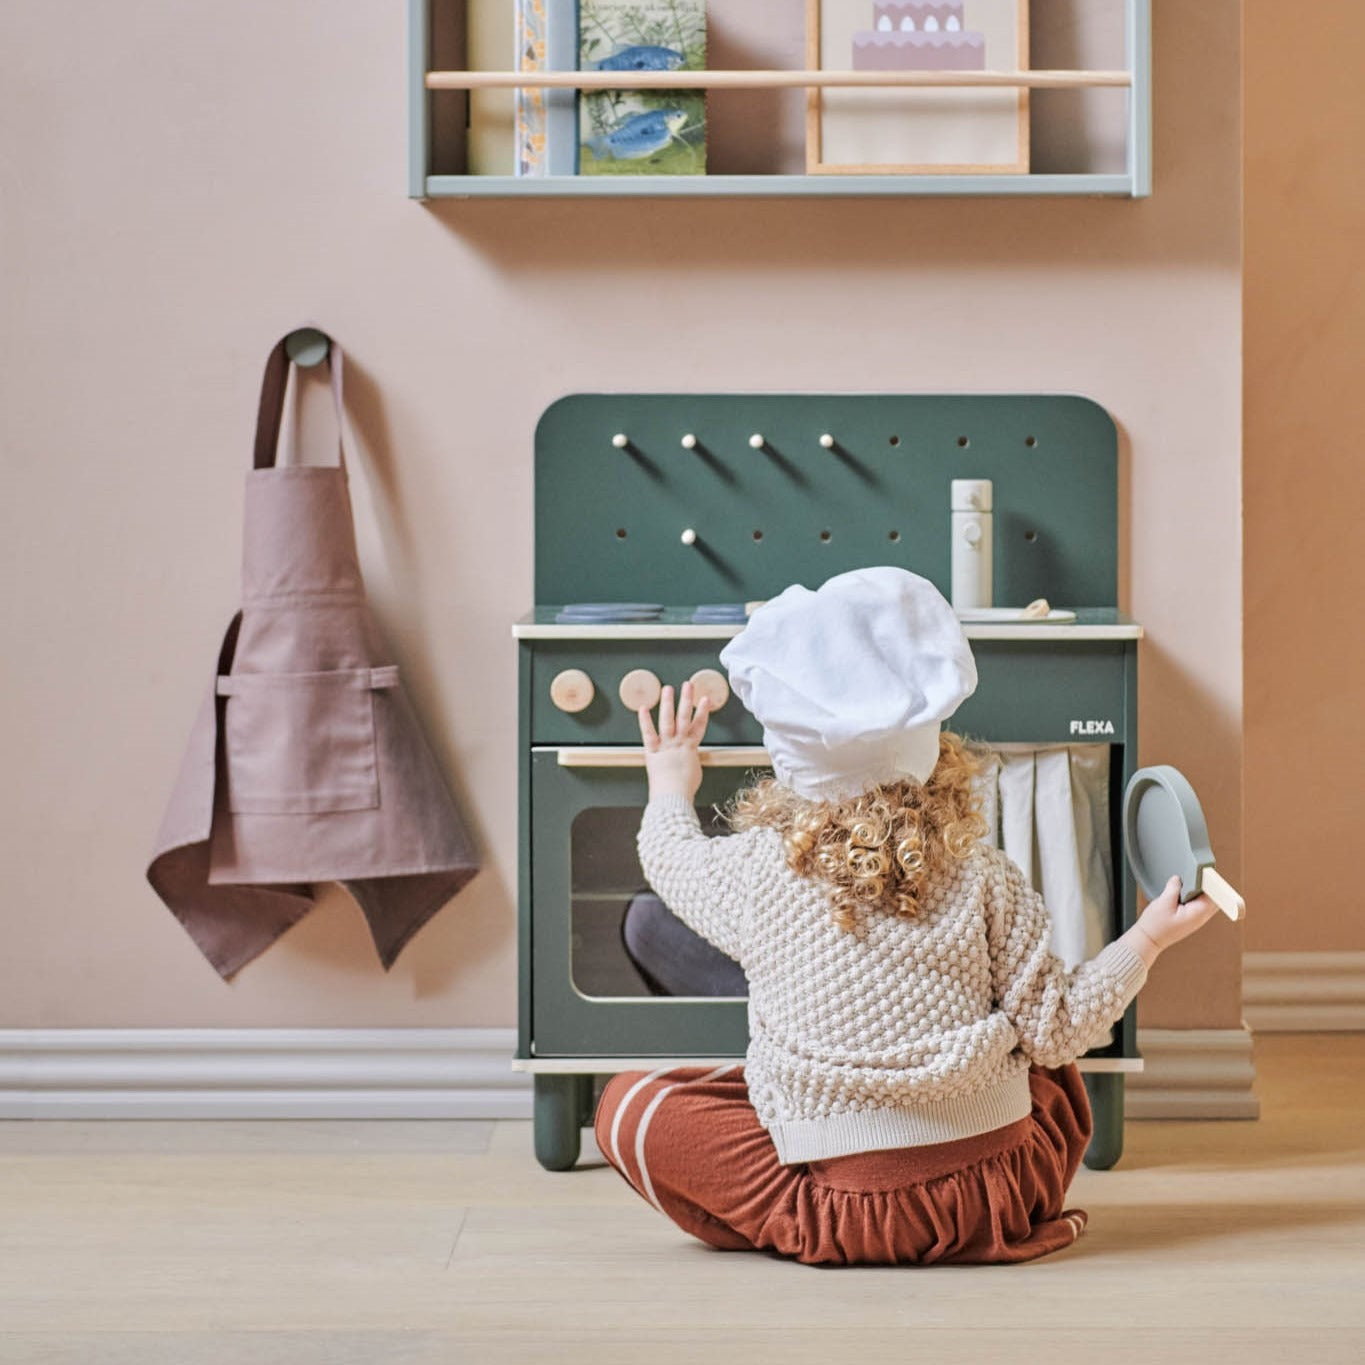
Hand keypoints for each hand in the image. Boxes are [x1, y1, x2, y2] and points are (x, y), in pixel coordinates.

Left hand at [638, 680, 710, 802]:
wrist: (673, 796)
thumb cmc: (684, 789)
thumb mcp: (694, 773)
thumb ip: (690, 761)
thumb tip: (689, 761)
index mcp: (691, 748)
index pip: (699, 726)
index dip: (703, 712)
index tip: (706, 699)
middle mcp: (678, 743)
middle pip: (684, 718)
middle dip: (687, 700)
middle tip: (688, 685)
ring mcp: (665, 746)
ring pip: (668, 721)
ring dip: (668, 704)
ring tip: (668, 689)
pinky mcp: (652, 752)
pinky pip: (648, 734)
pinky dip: (645, 721)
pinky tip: (643, 708)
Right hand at [1131, 875, 1220, 960]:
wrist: (1148, 940)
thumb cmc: (1155, 925)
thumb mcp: (1163, 902)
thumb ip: (1173, 888)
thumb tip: (1178, 878)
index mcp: (1197, 914)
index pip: (1214, 896)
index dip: (1212, 884)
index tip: (1207, 873)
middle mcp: (1200, 918)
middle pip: (1214, 899)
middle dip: (1209, 887)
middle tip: (1199, 875)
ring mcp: (1196, 920)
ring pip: (1207, 903)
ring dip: (1202, 892)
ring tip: (1192, 882)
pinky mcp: (1190, 920)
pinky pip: (1199, 906)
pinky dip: (1196, 897)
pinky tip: (1186, 892)